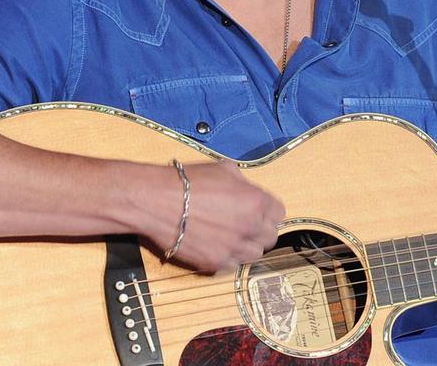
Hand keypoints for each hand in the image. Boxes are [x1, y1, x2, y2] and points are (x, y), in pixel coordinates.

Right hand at [151, 160, 284, 273]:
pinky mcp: (216, 263)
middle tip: (245, 224)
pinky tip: (216, 245)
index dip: (268, 211)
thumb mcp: (223, 169)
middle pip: (270, 237)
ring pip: (254, 255)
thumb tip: (246, 189)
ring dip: (246, 246)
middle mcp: (250, 227)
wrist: (157, 201)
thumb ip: (243, 183)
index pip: (279, 213)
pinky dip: (228, 257)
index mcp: (256, 201)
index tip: (259, 211)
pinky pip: (233, 266)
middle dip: (260, 230)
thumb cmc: (187, 182)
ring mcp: (234, 247)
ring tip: (231, 237)